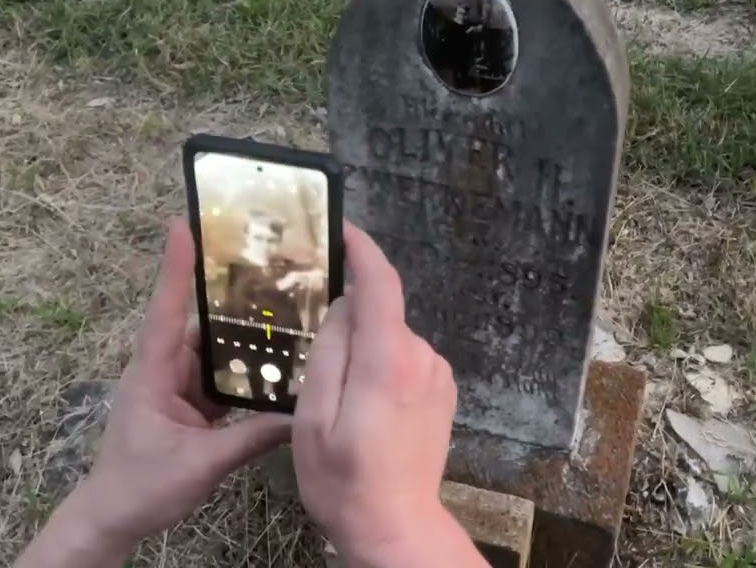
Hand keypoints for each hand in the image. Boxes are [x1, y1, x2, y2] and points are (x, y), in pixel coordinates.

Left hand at [72, 217, 292, 544]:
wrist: (113, 519)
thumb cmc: (141, 487)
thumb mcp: (200, 464)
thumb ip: (251, 438)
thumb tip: (300, 416)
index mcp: (155, 372)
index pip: (166, 309)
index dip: (176, 267)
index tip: (183, 223)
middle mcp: (166, 369)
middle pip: (203, 323)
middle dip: (233, 295)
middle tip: (270, 264)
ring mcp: (179, 386)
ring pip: (218, 350)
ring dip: (247, 335)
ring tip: (289, 309)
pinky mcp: (192, 405)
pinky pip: (223, 377)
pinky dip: (248, 369)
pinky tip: (280, 362)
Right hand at [292, 223, 458, 558]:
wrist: (396, 525)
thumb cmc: (344, 479)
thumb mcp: (312, 418)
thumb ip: (328, 352)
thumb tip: (342, 306)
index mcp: (389, 360)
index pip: (382, 283)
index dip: (362, 250)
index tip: (340, 231)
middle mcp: (422, 357)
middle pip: (381, 314)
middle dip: (348, 320)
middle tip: (312, 352)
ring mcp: (438, 374)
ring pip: (390, 339)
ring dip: (364, 351)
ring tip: (338, 397)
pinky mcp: (443, 391)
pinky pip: (404, 360)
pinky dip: (381, 368)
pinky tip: (364, 408)